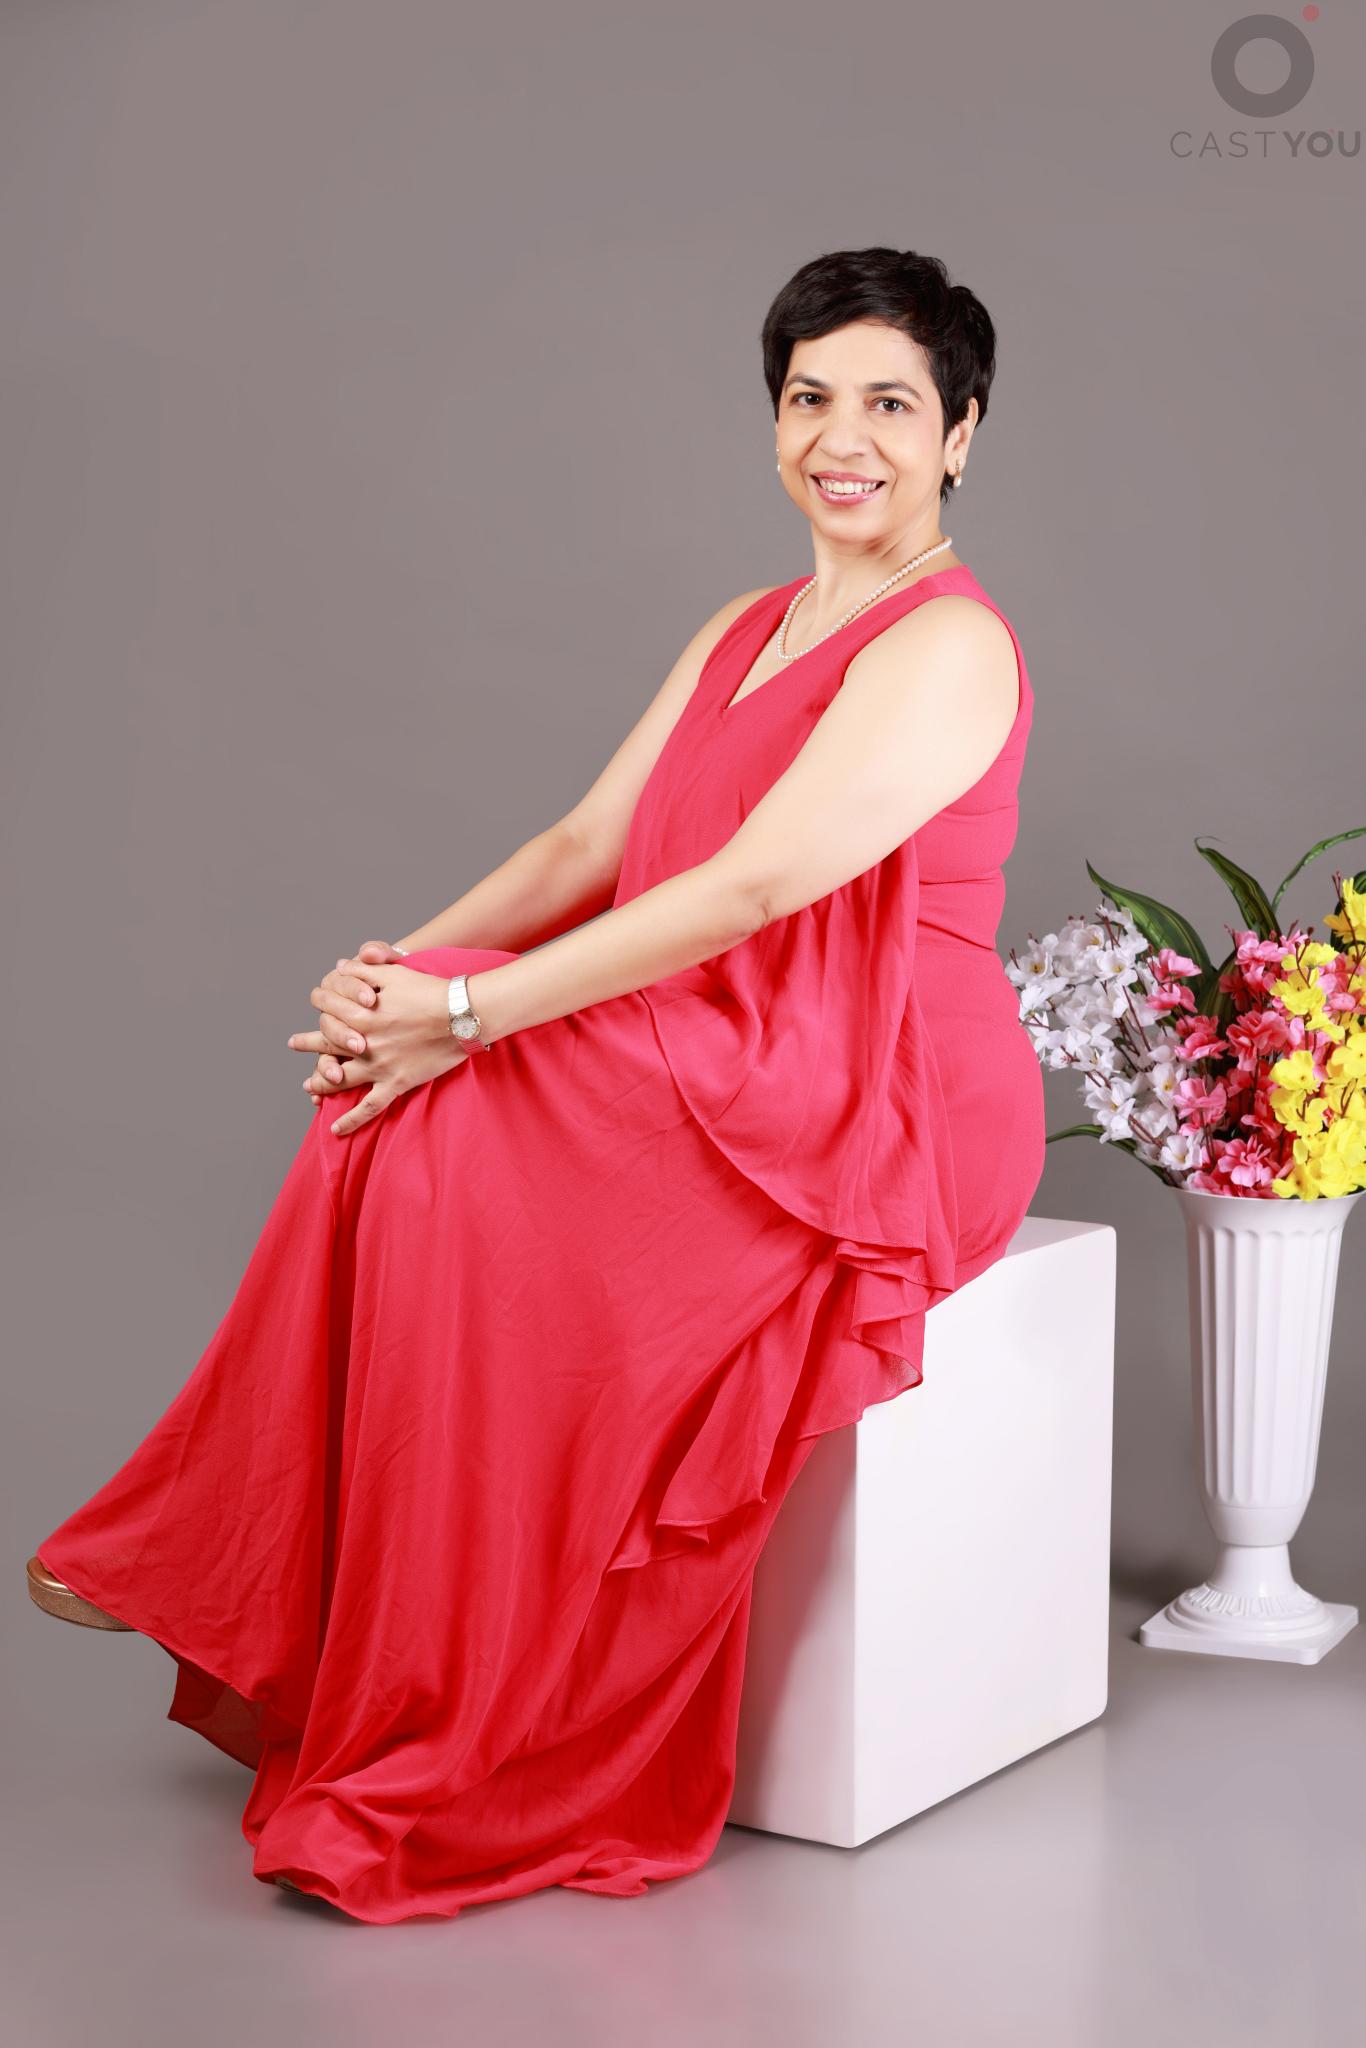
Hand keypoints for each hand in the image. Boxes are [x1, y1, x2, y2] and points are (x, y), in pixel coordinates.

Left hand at [288, 941, 467, 1136]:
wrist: (461, 1015)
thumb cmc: (429, 990)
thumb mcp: (393, 973)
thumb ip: (362, 971)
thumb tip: (340, 968)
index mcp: (359, 1016)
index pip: (328, 1014)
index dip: (320, 1007)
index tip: (316, 1004)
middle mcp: (363, 1043)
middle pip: (326, 1046)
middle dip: (309, 1044)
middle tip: (295, 1043)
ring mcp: (379, 1067)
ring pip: (340, 1080)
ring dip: (321, 1083)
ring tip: (309, 1087)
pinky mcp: (397, 1083)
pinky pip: (369, 1107)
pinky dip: (351, 1120)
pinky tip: (336, 1130)